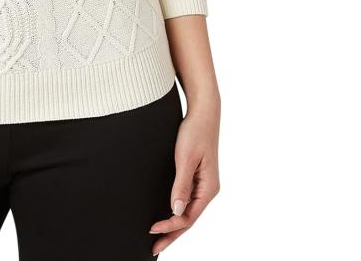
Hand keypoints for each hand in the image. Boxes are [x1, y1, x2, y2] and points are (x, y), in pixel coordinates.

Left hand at [149, 97, 220, 255]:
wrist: (203, 113)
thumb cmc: (195, 132)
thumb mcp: (185, 158)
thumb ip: (181, 185)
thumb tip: (175, 211)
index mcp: (208, 189)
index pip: (188, 217)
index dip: (170, 226)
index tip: (152, 230)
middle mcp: (207, 190)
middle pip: (189, 219)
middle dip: (172, 235)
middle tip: (154, 249)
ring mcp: (203, 184)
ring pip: (188, 212)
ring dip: (174, 225)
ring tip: (159, 238)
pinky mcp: (197, 177)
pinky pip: (187, 200)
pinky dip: (176, 211)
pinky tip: (167, 214)